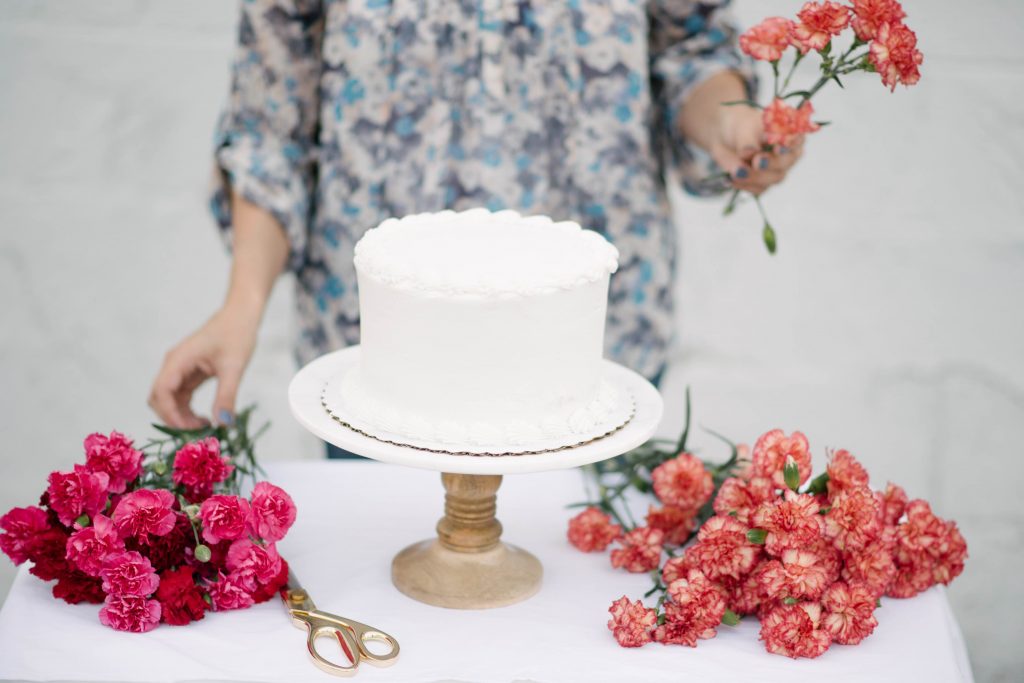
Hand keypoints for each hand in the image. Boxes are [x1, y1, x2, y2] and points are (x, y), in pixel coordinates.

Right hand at [148, 306, 259, 428]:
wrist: (241, 315)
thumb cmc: (237, 334)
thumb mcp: (234, 367)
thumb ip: (227, 396)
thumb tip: (223, 424)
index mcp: (178, 360)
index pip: (161, 391)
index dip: (170, 414)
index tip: (188, 431)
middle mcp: (174, 365)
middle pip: (159, 398)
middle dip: (173, 418)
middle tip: (197, 434)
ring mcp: (180, 369)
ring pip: (169, 400)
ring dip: (181, 417)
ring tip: (204, 429)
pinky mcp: (189, 373)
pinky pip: (181, 397)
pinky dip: (188, 411)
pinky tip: (205, 419)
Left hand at [709, 104, 803, 195]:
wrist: (725, 138)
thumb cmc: (741, 127)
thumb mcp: (743, 130)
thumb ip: (748, 141)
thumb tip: (749, 152)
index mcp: (789, 133)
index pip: (797, 139)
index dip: (790, 145)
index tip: (777, 149)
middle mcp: (788, 153)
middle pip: (786, 162)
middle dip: (770, 163)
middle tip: (756, 161)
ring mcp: (778, 170)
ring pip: (773, 178)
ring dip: (755, 176)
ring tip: (736, 172)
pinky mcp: (764, 183)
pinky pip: (759, 188)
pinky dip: (745, 185)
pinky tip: (732, 179)